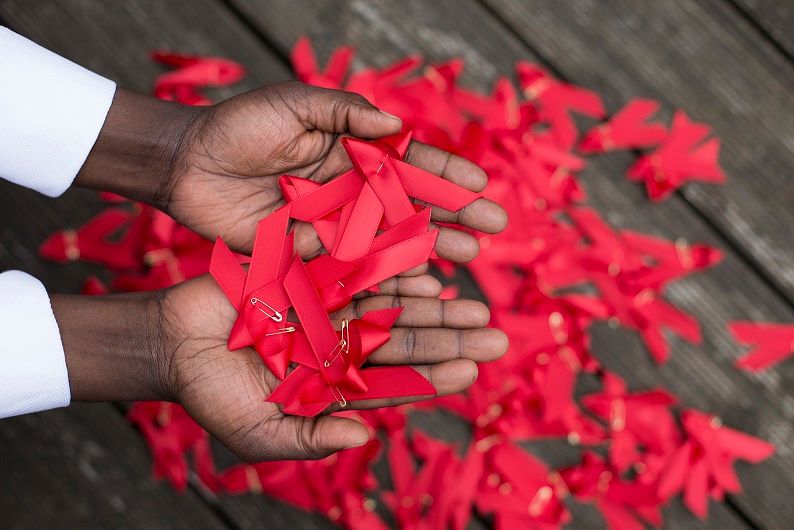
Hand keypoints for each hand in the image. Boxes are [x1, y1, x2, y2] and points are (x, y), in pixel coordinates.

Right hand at [54, 272, 507, 460]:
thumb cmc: (213, 395)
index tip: (471, 370)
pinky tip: (422, 264)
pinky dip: (386, 266)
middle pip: (404, 339)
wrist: (173, 344)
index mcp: (335, 382)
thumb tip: (366, 436)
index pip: (396, 380)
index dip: (433, 375)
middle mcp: (340, 343)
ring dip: (430, 301)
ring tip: (469, 300)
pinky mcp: (310, 274)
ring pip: (389, 301)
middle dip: (448, 337)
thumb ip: (311, 437)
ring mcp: (328, 307)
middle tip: (493, 334)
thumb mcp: (260, 432)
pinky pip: (355, 268)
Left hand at [76, 82, 506, 261]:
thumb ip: (343, 111)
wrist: (187, 165)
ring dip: (432, 246)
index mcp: (351, 150)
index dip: (445, 172)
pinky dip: (388, 274)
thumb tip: (397, 124)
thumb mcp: (293, 105)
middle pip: (412, 203)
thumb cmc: (238, 127)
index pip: (409, 162)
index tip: (481, 184)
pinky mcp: (311, 252)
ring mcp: (334, 223)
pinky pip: (356, 266)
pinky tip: (420, 283)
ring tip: (469, 258)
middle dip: (453, 213)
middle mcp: (350, 189)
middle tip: (493, 228)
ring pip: (392, 237)